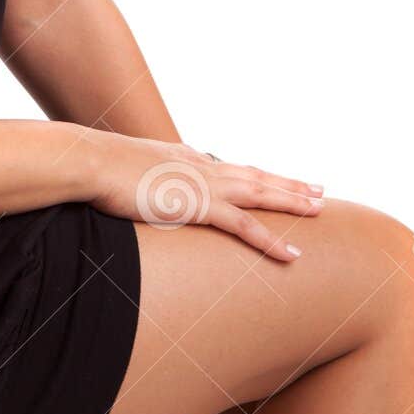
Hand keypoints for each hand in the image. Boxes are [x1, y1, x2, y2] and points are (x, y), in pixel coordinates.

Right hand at [88, 134, 323, 261]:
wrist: (92, 162)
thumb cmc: (99, 169)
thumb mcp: (126, 171)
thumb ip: (142, 179)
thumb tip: (140, 186)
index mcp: (186, 159)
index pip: (232, 168)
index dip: (258, 175)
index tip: (277, 179)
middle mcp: (202, 167)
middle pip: (256, 175)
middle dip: (289, 183)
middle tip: (319, 191)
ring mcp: (204, 185)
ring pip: (261, 194)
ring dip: (292, 202)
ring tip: (320, 210)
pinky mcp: (199, 206)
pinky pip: (245, 226)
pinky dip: (271, 240)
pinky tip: (292, 255)